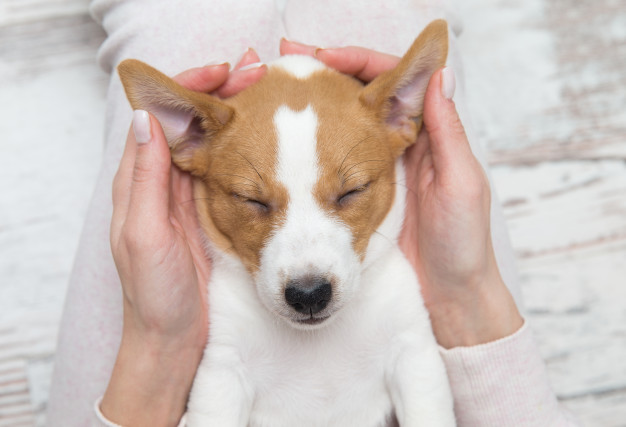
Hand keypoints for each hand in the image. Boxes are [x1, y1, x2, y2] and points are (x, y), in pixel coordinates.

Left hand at [101, 50, 266, 426]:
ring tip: (266, 97)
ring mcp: (190, 197)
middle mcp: (163, 183)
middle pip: (191, 123)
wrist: (174, 340)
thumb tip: (147, 120)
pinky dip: (246, 149)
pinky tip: (269, 141)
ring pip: (212, 142)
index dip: (189, 88)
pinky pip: (228, 171)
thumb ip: (145, 181)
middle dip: (221, 95)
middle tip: (258, 78)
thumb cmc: (154, 296)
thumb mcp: (144, 237)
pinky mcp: (212, 213)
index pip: (160, 116)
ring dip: (237, 117)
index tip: (224, 74)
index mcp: (139, 183)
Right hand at [281, 40, 522, 347]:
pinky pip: (331, 163)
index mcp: (429, 137)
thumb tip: (439, 75)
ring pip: (341, 126)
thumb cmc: (462, 244)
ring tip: (277, 93)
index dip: (358, 63)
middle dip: (324, 79)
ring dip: (309, 108)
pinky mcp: (358, 198)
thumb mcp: (461, 185)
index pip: (392, 82)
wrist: (448, 296)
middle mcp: (400, 148)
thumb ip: (448, 133)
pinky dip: (307, 148)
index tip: (323, 57)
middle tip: (285, 67)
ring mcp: (376, 172)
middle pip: (359, 98)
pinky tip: (283, 142)